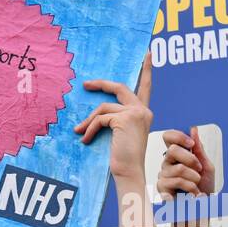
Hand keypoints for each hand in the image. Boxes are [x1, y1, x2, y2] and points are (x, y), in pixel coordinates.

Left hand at [76, 54, 153, 183]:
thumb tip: (94, 113)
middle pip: (119, 88)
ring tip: (80, 131)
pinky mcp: (125, 118)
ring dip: (89, 120)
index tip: (148, 53)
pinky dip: (89, 128)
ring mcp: (135, 113)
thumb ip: (114, 119)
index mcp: (144, 113)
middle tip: (86, 84)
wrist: (129, 173)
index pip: (146, 87)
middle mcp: (143, 110)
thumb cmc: (123, 159)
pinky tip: (85, 139)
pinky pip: (100, 118)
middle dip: (101, 84)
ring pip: (104, 107)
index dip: (147, 70)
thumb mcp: (119, 134)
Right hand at [156, 126, 215, 200]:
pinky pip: (176, 182)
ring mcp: (163, 176)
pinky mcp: (162, 189)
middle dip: (191, 159)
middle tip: (199, 170)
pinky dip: (190, 189)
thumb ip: (199, 149)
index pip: (168, 137)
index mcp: (177, 155)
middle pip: (172, 150)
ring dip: (194, 179)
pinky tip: (191, 196)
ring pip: (179, 168)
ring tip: (197, 188)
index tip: (192, 144)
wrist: (202, 210)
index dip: (179, 136)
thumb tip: (193, 130)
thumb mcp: (206, 167)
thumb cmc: (204, 189)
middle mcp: (168, 164)